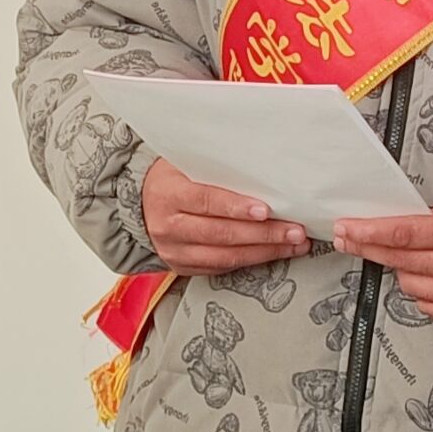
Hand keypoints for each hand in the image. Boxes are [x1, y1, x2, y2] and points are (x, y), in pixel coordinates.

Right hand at [142, 157, 309, 273]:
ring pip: (224, 256)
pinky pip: (220, 268)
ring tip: (293, 245)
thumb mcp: (184, 163)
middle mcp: (168, 226)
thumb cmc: (170, 178)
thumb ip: (215, 167)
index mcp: (168, 194)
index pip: (206, 201)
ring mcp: (174, 250)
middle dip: (263, 234)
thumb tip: (261, 167)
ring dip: (264, 252)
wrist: (138, 203)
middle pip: (221, 234)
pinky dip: (249, 261)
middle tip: (295, 231)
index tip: (265, 210)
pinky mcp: (181, 266)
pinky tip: (272, 253)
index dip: (236, 207)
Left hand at [332, 193, 432, 324]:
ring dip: (405, 269)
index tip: (346, 229)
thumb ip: (427, 220)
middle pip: (400, 259)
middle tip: (348, 238)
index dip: (370, 232)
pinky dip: (423, 289)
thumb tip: (387, 227)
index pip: (404, 233)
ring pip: (408, 283)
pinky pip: (425, 303)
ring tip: (426, 257)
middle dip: (369, 248)